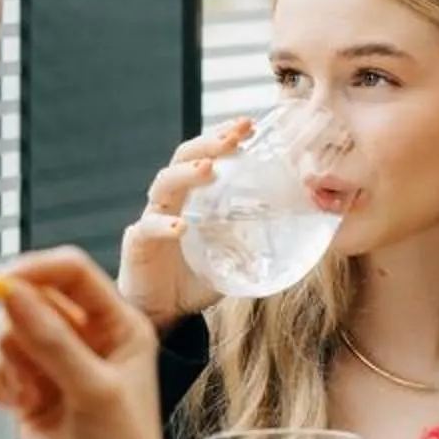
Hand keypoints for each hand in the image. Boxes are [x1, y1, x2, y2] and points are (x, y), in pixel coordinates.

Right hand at [0, 248, 171, 438]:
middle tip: (20, 360)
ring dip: (6, 358)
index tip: (2, 283)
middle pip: (31, 295)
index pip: (72, 272)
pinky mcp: (26, 390)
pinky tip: (16, 406)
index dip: (35, 270)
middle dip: (17, 324)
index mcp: (120, 324)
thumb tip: (11, 292)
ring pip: (5, 328)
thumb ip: (52, 340)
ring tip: (28, 396)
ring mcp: (54, 363)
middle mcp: (88, 337)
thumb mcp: (95, 392)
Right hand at [118, 120, 254, 328]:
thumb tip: (300, 239)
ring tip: (209, 168)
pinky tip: (181, 227)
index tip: (248, 125)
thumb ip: (256, 245)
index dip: (223, 138)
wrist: (162, 314)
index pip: (205, 156)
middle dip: (209, 143)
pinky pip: (148, 228)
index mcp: (191, 198)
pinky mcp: (138, 244)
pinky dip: (164, 226)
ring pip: (164, 184)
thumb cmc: (193, 281)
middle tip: (235, 134)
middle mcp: (170, 201)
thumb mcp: (233, 259)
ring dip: (187, 173)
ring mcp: (151, 219)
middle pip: (184, 158)